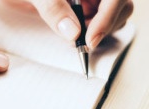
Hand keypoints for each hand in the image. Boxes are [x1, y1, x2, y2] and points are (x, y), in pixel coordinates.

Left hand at [2, 0, 132, 49]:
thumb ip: (52, 8)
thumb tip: (73, 33)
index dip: (108, 17)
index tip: (91, 39)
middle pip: (120, 7)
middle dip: (103, 27)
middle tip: (81, 40)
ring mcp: (92, 0)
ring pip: (112, 17)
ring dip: (96, 32)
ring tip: (74, 36)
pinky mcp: (87, 8)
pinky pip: (99, 22)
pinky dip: (91, 33)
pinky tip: (75, 33)